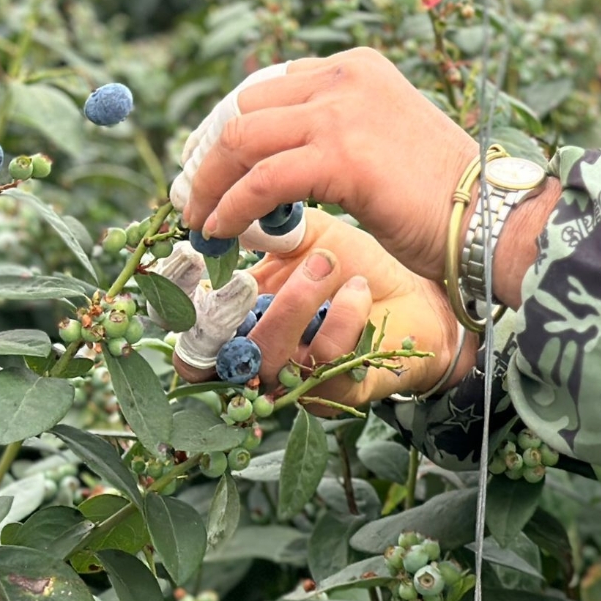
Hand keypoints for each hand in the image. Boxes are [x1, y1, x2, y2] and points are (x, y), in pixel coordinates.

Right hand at [172, 208, 463, 409]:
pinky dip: (343, 313)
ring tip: (325, 263)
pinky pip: (325, 358)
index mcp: (245, 320)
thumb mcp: (310, 239)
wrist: (417, 296)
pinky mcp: (337, 391)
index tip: (194, 265)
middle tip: (252, 274)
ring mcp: (297, 378)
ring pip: (268, 355)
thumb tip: (227, 209)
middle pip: (214, 358)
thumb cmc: (356, 267)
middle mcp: (261, 356)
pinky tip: (359, 290)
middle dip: (229, 311)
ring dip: (296, 301)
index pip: (193, 335)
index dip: (183, 308)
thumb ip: (269, 228)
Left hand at [179, 49, 475, 281]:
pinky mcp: (342, 155)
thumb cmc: (443, 192)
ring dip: (210, 183)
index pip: (268, 87)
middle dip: (209, 154)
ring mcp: (343, 112)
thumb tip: (276, 158)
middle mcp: (346, 77)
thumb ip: (335, 129)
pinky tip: (222, 230)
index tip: (209, 164)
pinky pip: (262, 180)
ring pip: (242, 138)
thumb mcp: (383, 135)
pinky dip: (231, 206)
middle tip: (195, 196)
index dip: (228, 129)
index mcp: (357, 66)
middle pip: (245, 107)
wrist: (489, 214)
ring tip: (201, 219)